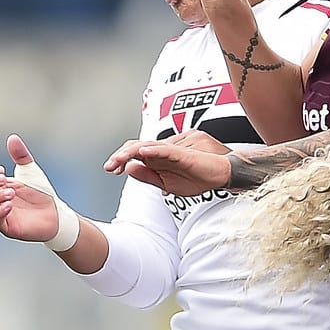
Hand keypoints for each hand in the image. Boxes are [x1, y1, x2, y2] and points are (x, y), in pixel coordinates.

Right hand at [0, 135, 62, 242]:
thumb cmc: (41, 194)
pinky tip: (10, 204)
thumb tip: (12, 137)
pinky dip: (0, 211)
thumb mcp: (30, 172)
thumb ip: (21, 156)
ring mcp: (0, 214)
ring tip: (12, 192)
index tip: (1, 169)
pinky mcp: (9, 228)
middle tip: (4, 178)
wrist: (57, 214)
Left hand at [104, 129, 234, 194]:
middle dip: (120, 155)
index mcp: (158, 157)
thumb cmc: (197, 178)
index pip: (134, 153)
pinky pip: (165, 149)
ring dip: (130, 152)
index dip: (120, 159)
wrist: (220, 177)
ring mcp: (172, 150)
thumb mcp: (166, 184)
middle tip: (109, 166)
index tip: (111, 170)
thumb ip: (148, 176)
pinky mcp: (183, 153)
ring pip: (147, 146)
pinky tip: (142, 152)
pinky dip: (153, 149)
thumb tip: (129, 168)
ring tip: (118, 159)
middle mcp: (162, 151)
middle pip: (136, 146)